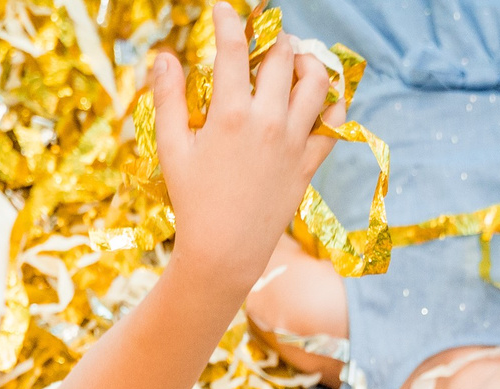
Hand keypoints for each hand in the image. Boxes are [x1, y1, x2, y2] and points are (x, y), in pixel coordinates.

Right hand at [147, 4, 339, 288]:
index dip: (229, 20)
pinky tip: (319, 97)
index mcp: (229, 114)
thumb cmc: (191, 202)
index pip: (234, 49)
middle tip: (263, 40)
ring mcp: (293, 142)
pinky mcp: (308, 163)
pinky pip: (334, 123)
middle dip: (273, 39)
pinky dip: (333, 103)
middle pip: (282, 56)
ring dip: (307, 62)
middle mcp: (267, 122)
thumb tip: (164, 57)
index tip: (223, 10)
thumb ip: (168, 99)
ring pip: (316, 81)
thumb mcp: (171, 149)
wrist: (224, 253)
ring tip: (294, 62)